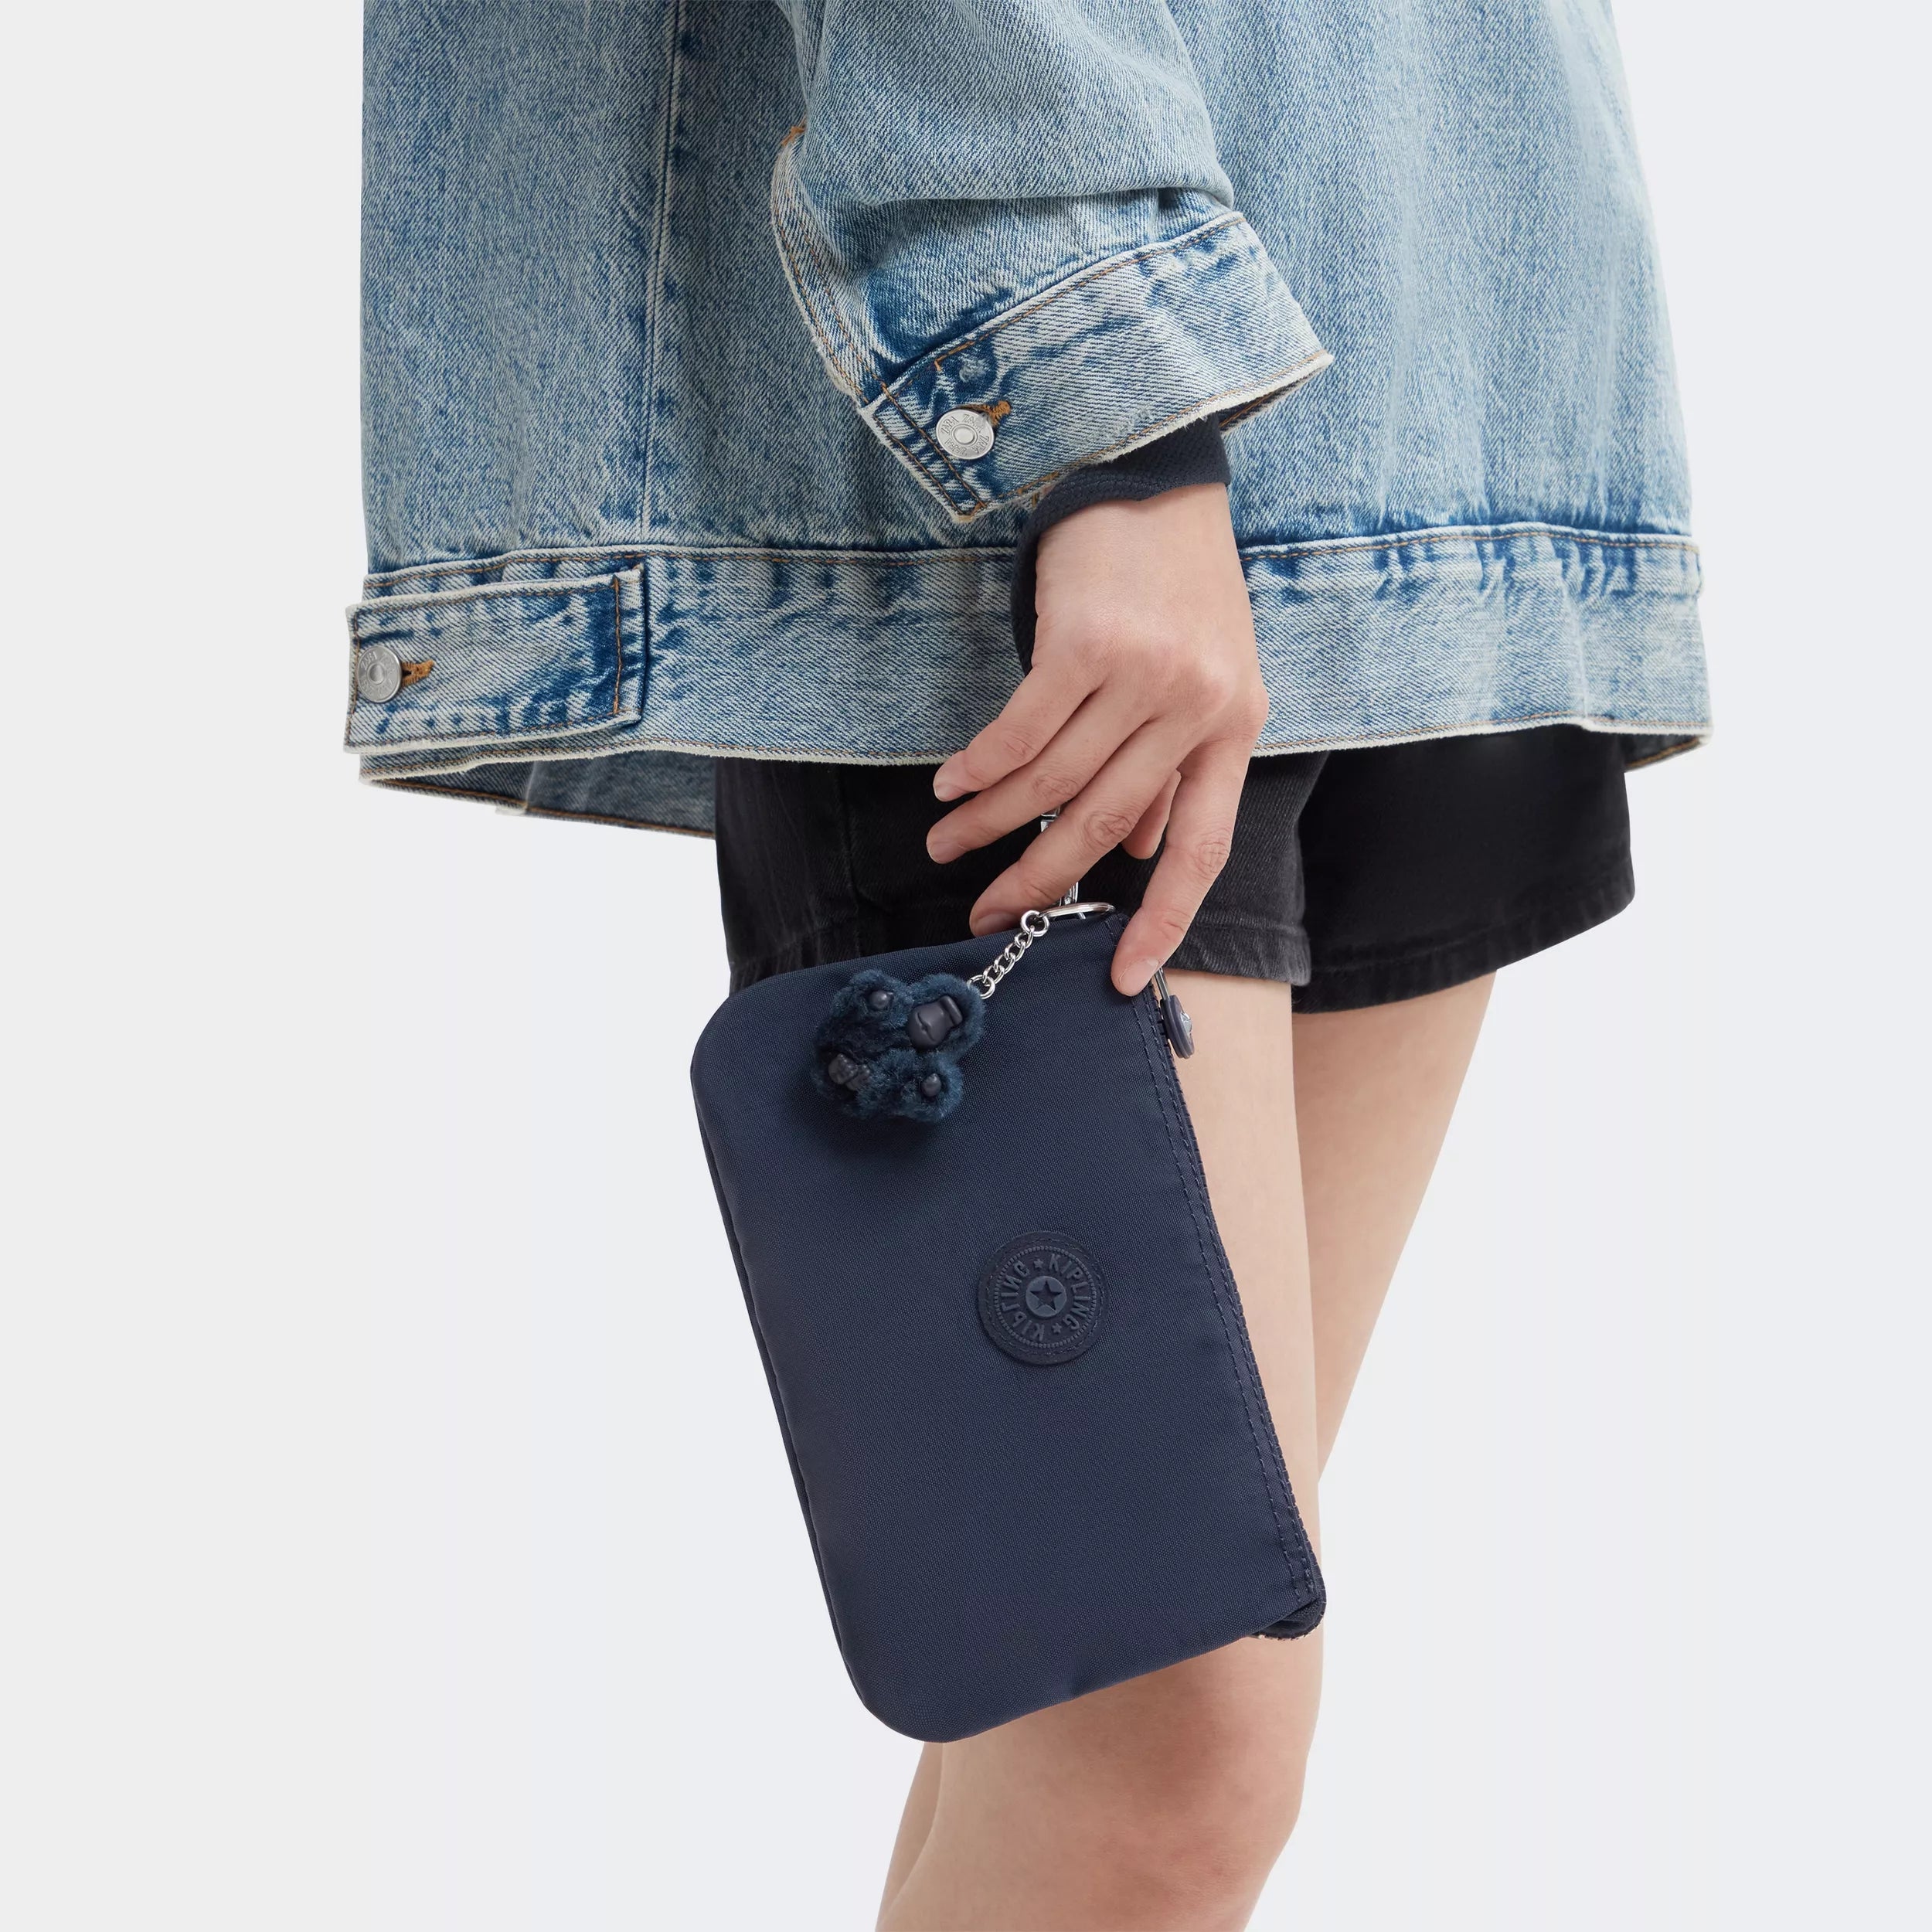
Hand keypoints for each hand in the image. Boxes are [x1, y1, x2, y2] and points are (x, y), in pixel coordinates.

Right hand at [925, 482, 1267, 995]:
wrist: (1155, 477)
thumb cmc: (1178, 585)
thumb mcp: (1203, 680)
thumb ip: (1171, 770)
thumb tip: (1137, 855)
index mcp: (1233, 729)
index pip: (1202, 850)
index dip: (1162, 919)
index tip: (1122, 976)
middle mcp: (1196, 707)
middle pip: (1105, 824)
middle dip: (1038, 880)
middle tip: (990, 915)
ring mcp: (1144, 674)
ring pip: (1053, 782)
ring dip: (989, 823)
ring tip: (948, 846)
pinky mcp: (1087, 641)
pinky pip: (1021, 731)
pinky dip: (979, 769)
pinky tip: (951, 788)